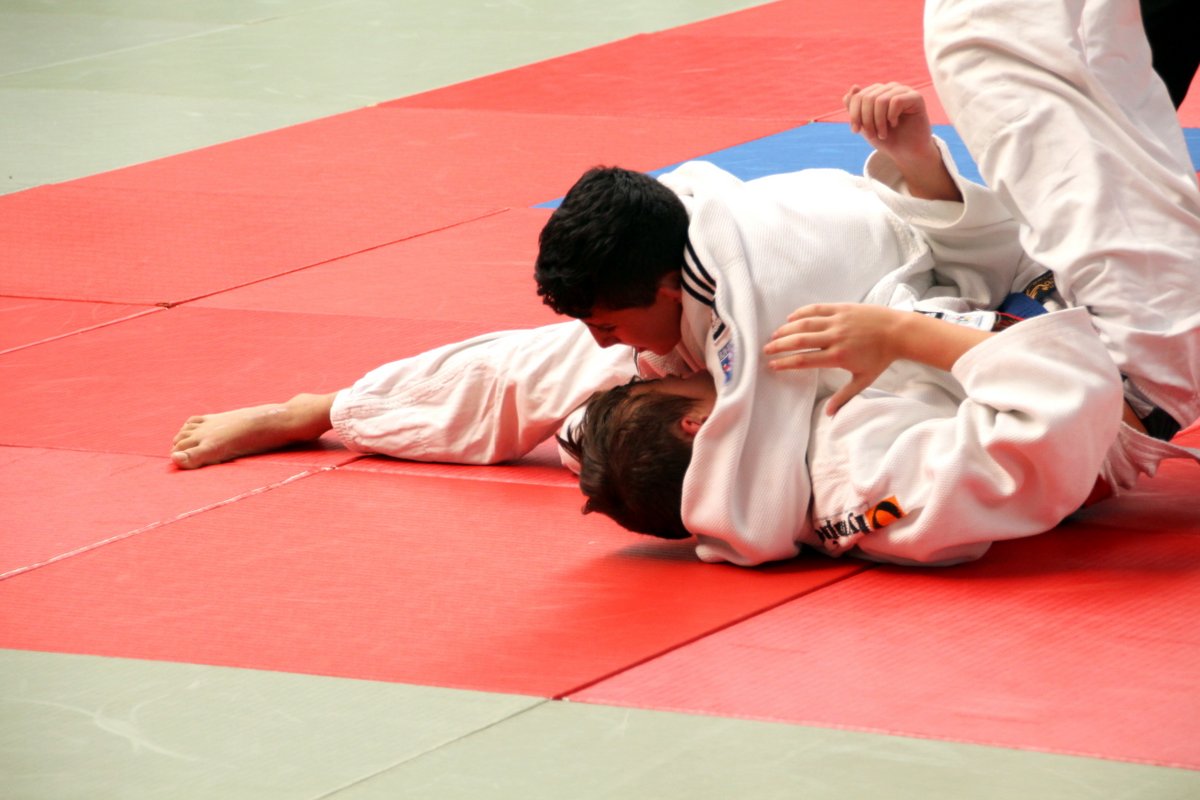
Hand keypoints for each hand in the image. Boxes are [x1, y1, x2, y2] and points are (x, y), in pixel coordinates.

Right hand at [763, 303, 904, 414]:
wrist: (898, 332)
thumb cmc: (881, 358)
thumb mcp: (863, 380)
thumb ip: (844, 396)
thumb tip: (829, 414)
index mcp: (838, 356)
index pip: (804, 360)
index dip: (786, 363)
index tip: (773, 366)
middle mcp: (835, 337)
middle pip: (799, 341)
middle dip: (779, 345)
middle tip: (766, 350)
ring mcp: (837, 321)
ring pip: (804, 323)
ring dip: (786, 329)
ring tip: (774, 335)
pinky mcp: (841, 308)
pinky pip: (816, 309)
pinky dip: (801, 313)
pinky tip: (790, 318)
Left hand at [844, 82, 932, 156]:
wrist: (906, 152)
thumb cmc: (886, 139)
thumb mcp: (865, 125)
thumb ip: (855, 108)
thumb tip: (854, 87)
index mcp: (878, 92)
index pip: (858, 96)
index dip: (854, 114)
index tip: (855, 131)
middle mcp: (891, 88)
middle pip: (868, 97)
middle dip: (866, 120)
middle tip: (872, 135)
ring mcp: (904, 91)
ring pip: (881, 100)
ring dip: (879, 122)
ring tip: (883, 134)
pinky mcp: (916, 97)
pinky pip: (896, 101)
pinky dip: (892, 116)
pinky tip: (895, 124)